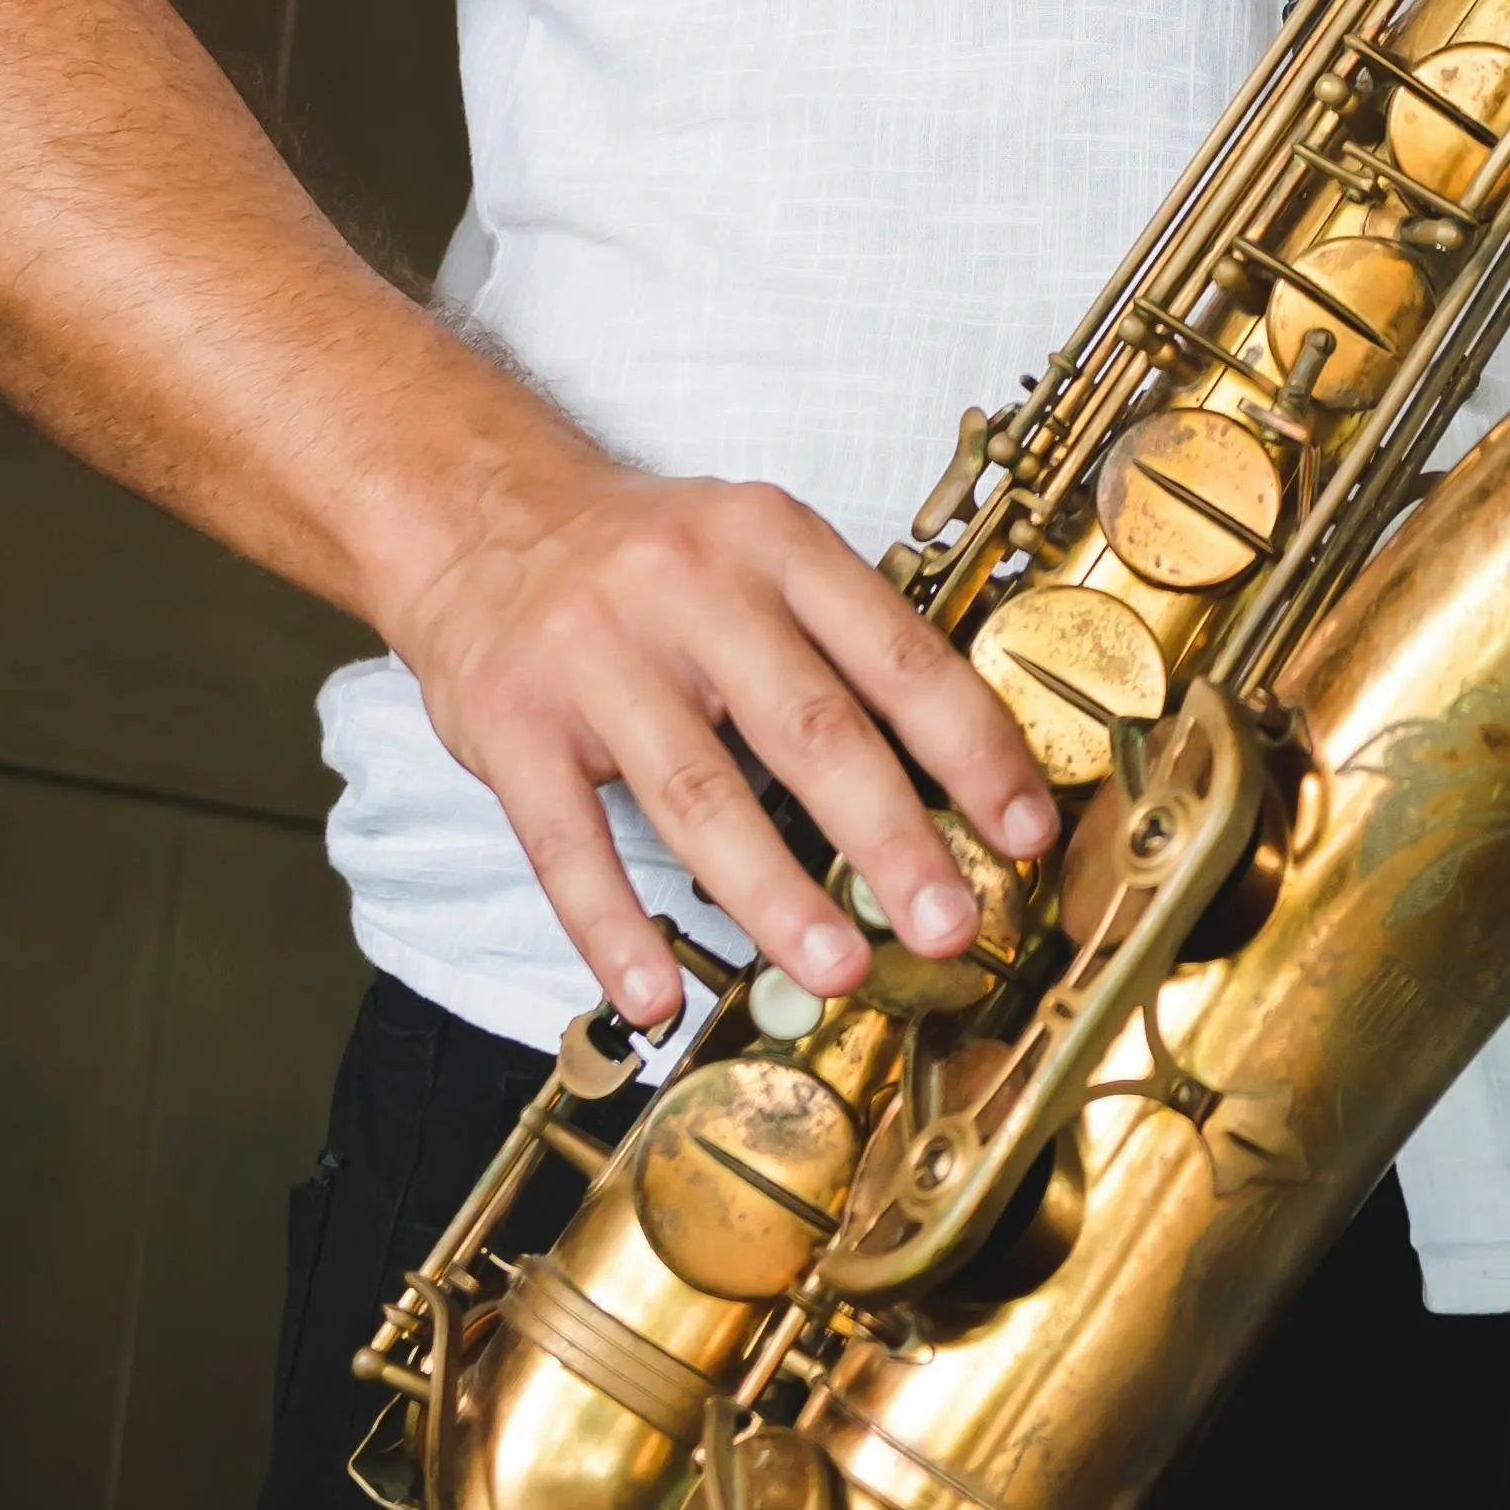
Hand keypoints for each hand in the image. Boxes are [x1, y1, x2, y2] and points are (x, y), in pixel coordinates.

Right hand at [390, 456, 1058, 1033]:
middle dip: (891, 837)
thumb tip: (962, 769)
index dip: (971, 749)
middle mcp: (689, 589)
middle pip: (809, 727)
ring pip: (699, 794)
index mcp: (772, 542)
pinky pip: (566, 843)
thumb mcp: (757, 549)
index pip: (896, 653)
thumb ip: (844, 638)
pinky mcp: (513, 724)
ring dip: (775, 896)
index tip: (1026, 832)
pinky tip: (657, 993)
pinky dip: (613, 928)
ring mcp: (594, 657)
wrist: (482, 516)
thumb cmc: (649, 557)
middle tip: (950, 923)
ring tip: (838, 969)